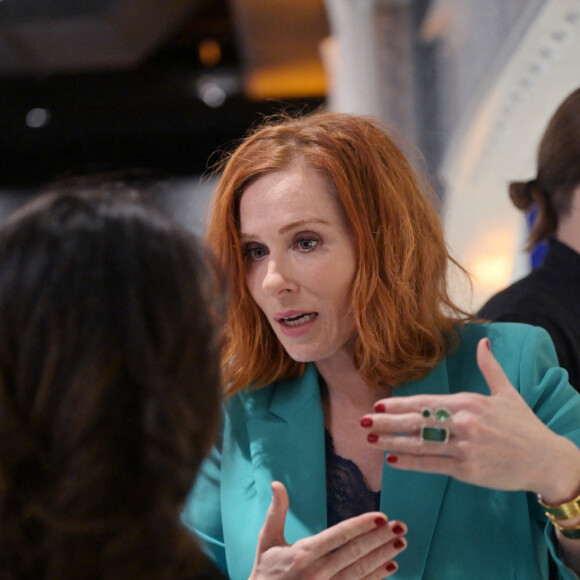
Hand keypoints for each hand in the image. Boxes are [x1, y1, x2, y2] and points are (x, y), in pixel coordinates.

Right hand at [249, 481, 406, 579]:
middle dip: (380, 538)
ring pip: (360, 572)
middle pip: (355, 553)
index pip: (339, 536)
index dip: (361, 526)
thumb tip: (277, 483)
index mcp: (302, 554)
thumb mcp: (267, 540)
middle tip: (401, 526)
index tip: (381, 516)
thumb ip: (276, 511)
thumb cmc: (265, 572)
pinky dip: (376, 578)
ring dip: (383, 557)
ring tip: (400, 543)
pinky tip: (390, 567)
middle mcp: (316, 573)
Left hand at [362, 337, 579, 495]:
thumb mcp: (507, 393)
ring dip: (392, 442)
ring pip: (420, 443)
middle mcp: (463, 423)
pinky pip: (432, 465)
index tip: (378, 405)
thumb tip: (484, 340)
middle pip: (417, 421)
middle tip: (362, 421)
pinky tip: (392, 460)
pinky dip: (410, 463)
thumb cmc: (524, 426)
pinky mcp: (467, 470)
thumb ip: (490, 367)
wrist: (546, 459)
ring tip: (370, 440)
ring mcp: (464, 447)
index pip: (425, 402)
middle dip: (387, 422)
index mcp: (469, 402)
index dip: (399, 404)